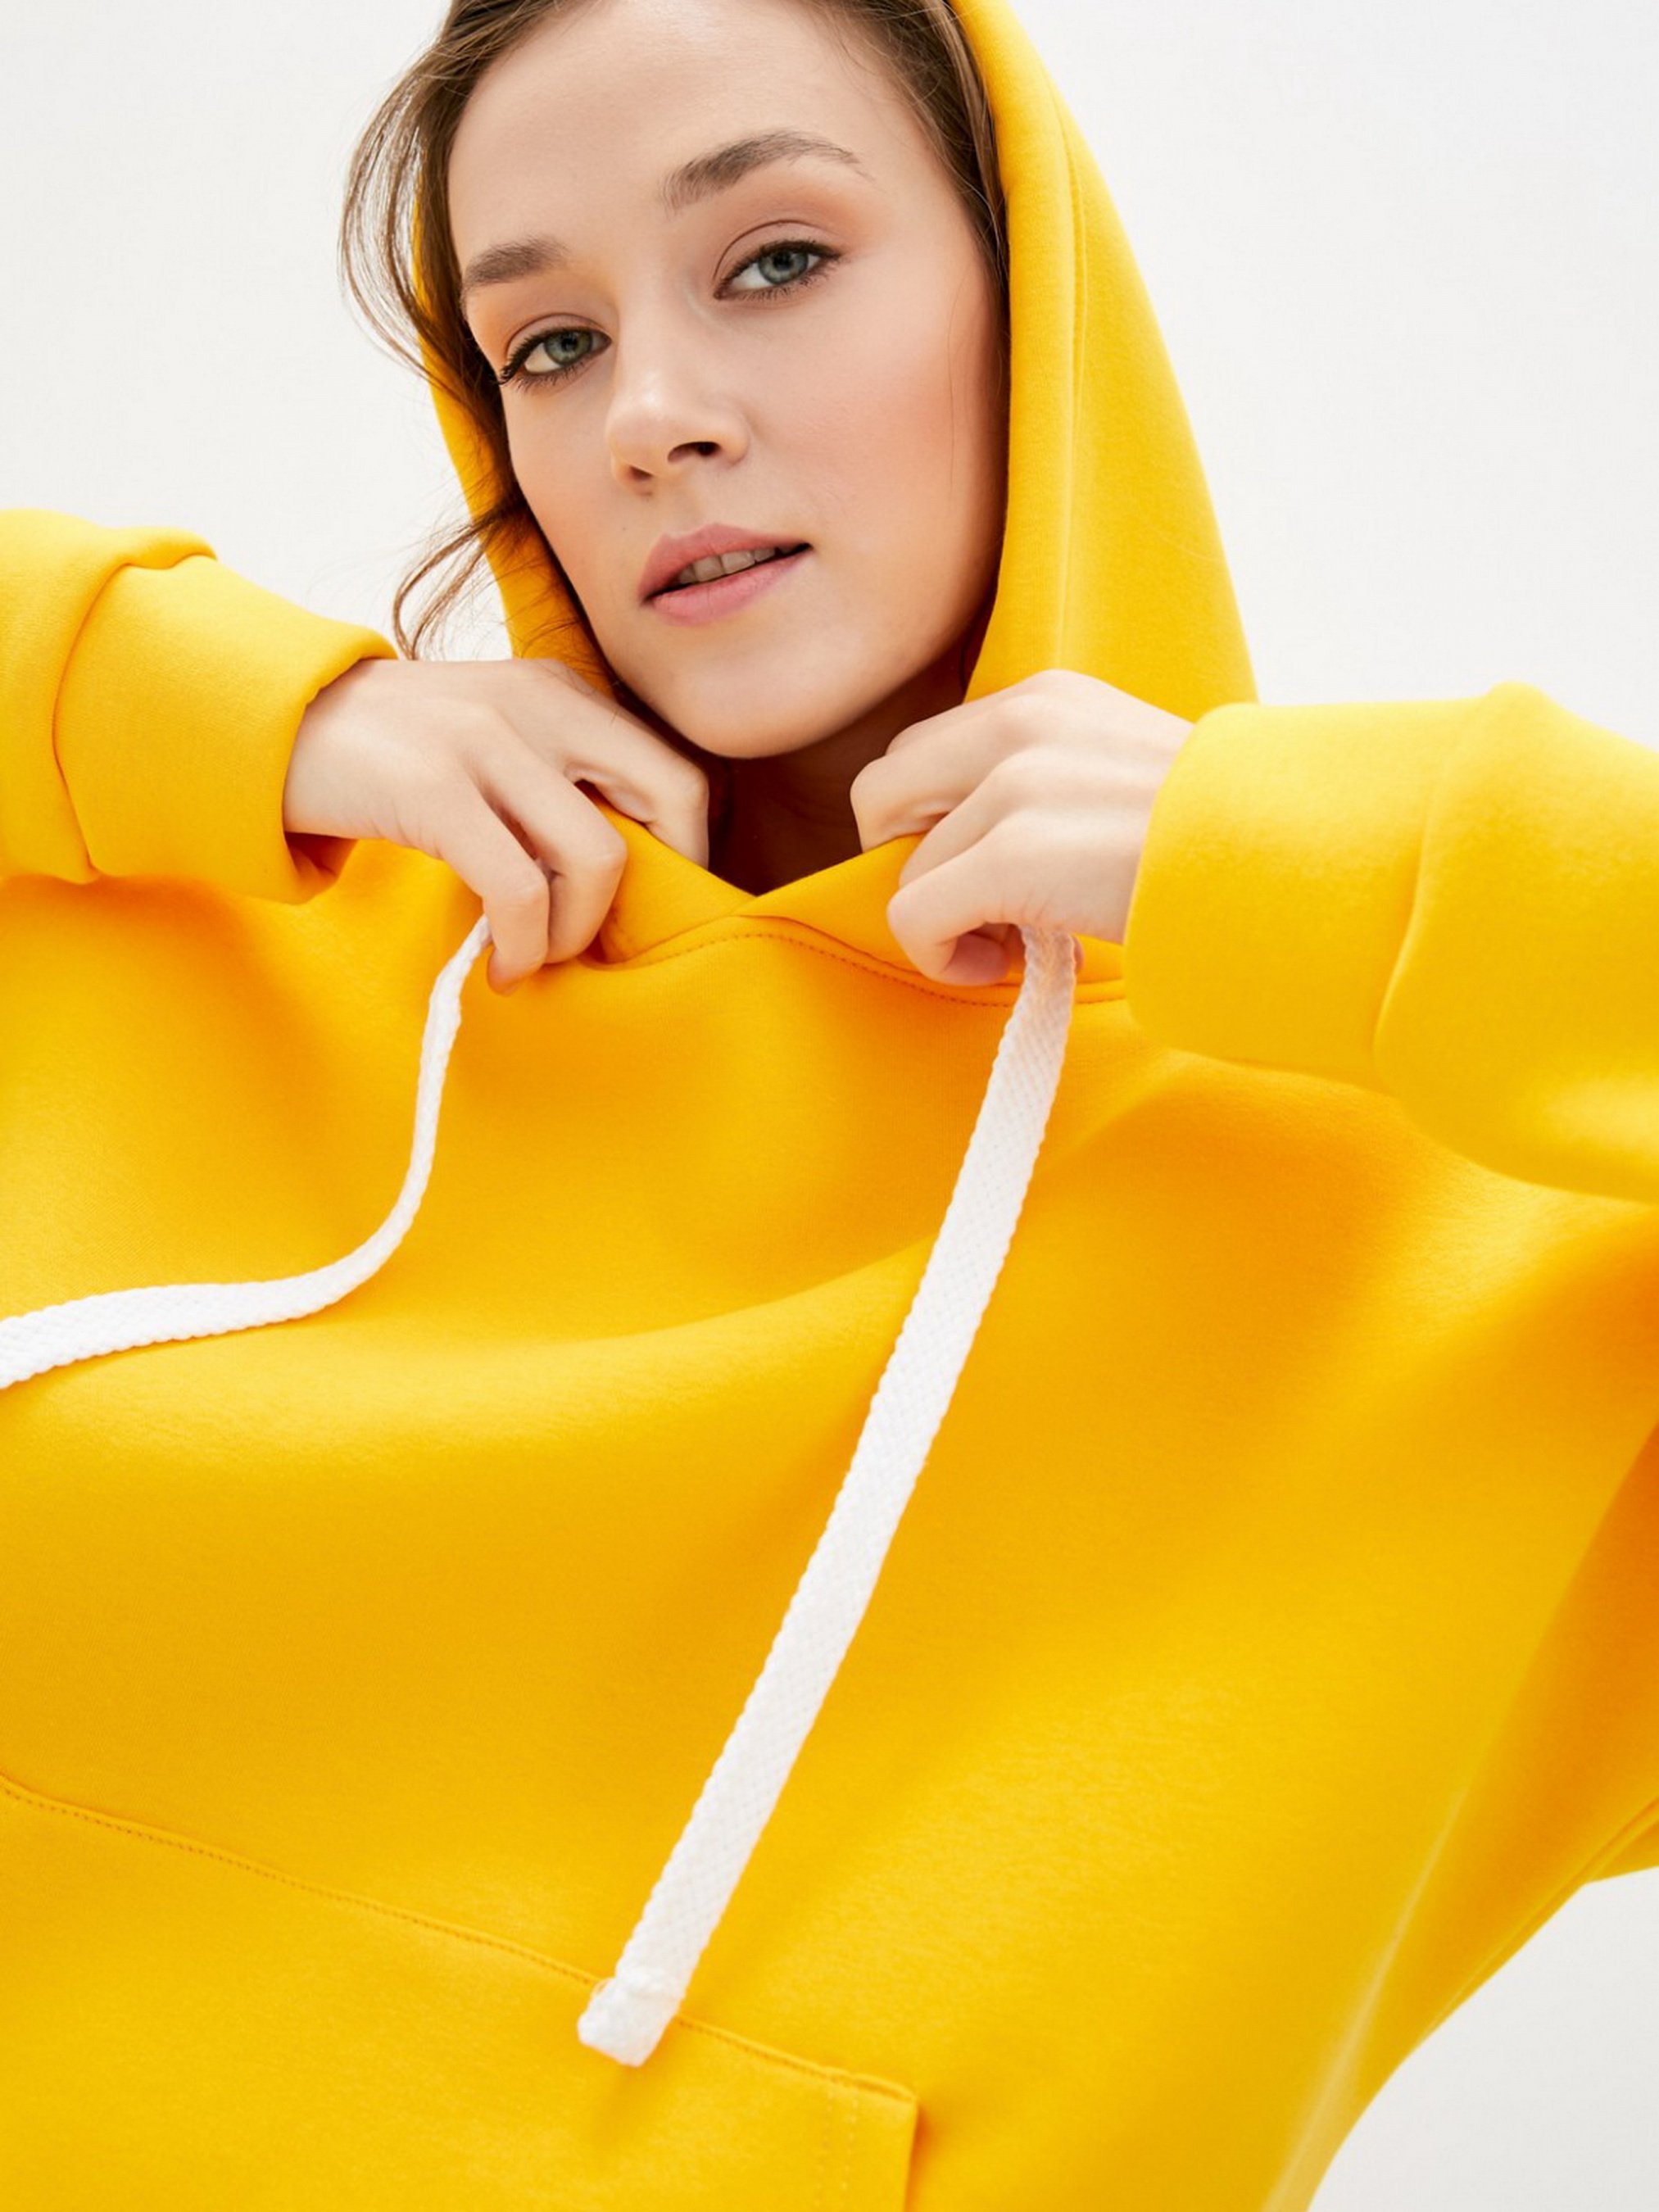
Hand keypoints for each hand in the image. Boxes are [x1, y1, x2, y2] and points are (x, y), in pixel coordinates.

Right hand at [283, 656, 710, 991]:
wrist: (270, 727)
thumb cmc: (388, 753)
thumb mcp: (486, 738)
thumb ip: (552, 777)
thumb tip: (615, 872)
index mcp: (562, 691)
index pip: (678, 771)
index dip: (689, 851)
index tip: (649, 907)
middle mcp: (541, 702)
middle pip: (671, 800)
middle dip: (652, 891)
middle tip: (605, 940)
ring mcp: (488, 741)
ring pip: (599, 857)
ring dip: (575, 932)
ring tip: (534, 957)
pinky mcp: (436, 789)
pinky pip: (519, 889)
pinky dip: (522, 945)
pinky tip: (500, 966)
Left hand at [848, 668, 1193, 984]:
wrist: (1293, 862)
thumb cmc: (1223, 842)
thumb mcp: (1127, 776)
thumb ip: (1052, 784)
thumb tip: (987, 847)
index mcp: (1046, 699)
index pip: (925, 753)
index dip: (937, 824)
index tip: (993, 874)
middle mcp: (1019, 722)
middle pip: (881, 792)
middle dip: (914, 860)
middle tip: (982, 909)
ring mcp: (1013, 785)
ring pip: (903, 866)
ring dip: (945, 919)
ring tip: (1017, 943)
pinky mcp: (1010, 853)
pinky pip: (913, 916)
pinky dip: (942, 956)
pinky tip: (1005, 966)